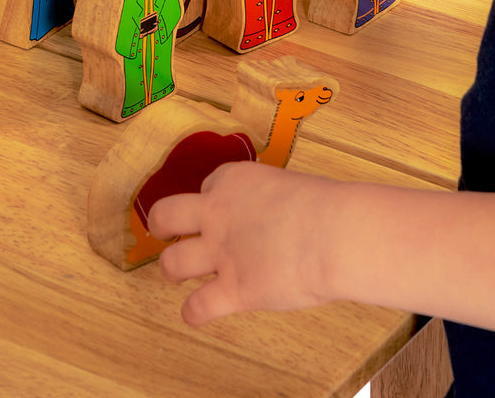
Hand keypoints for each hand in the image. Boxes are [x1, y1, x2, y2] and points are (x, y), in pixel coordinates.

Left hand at [150, 163, 337, 325]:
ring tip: (178, 274)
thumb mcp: (289, 186)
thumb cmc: (326, 208)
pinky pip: (197, 307)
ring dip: (173, 269)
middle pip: (165, 214)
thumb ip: (270, 202)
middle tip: (164, 232)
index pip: (209, 185)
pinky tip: (196, 313)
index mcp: (234, 180)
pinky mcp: (232, 290)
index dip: (213, 199)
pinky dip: (193, 313)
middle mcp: (218, 213)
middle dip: (161, 224)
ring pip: (171, 262)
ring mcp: (220, 253)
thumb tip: (276, 220)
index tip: (222, 210)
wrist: (334, 233)